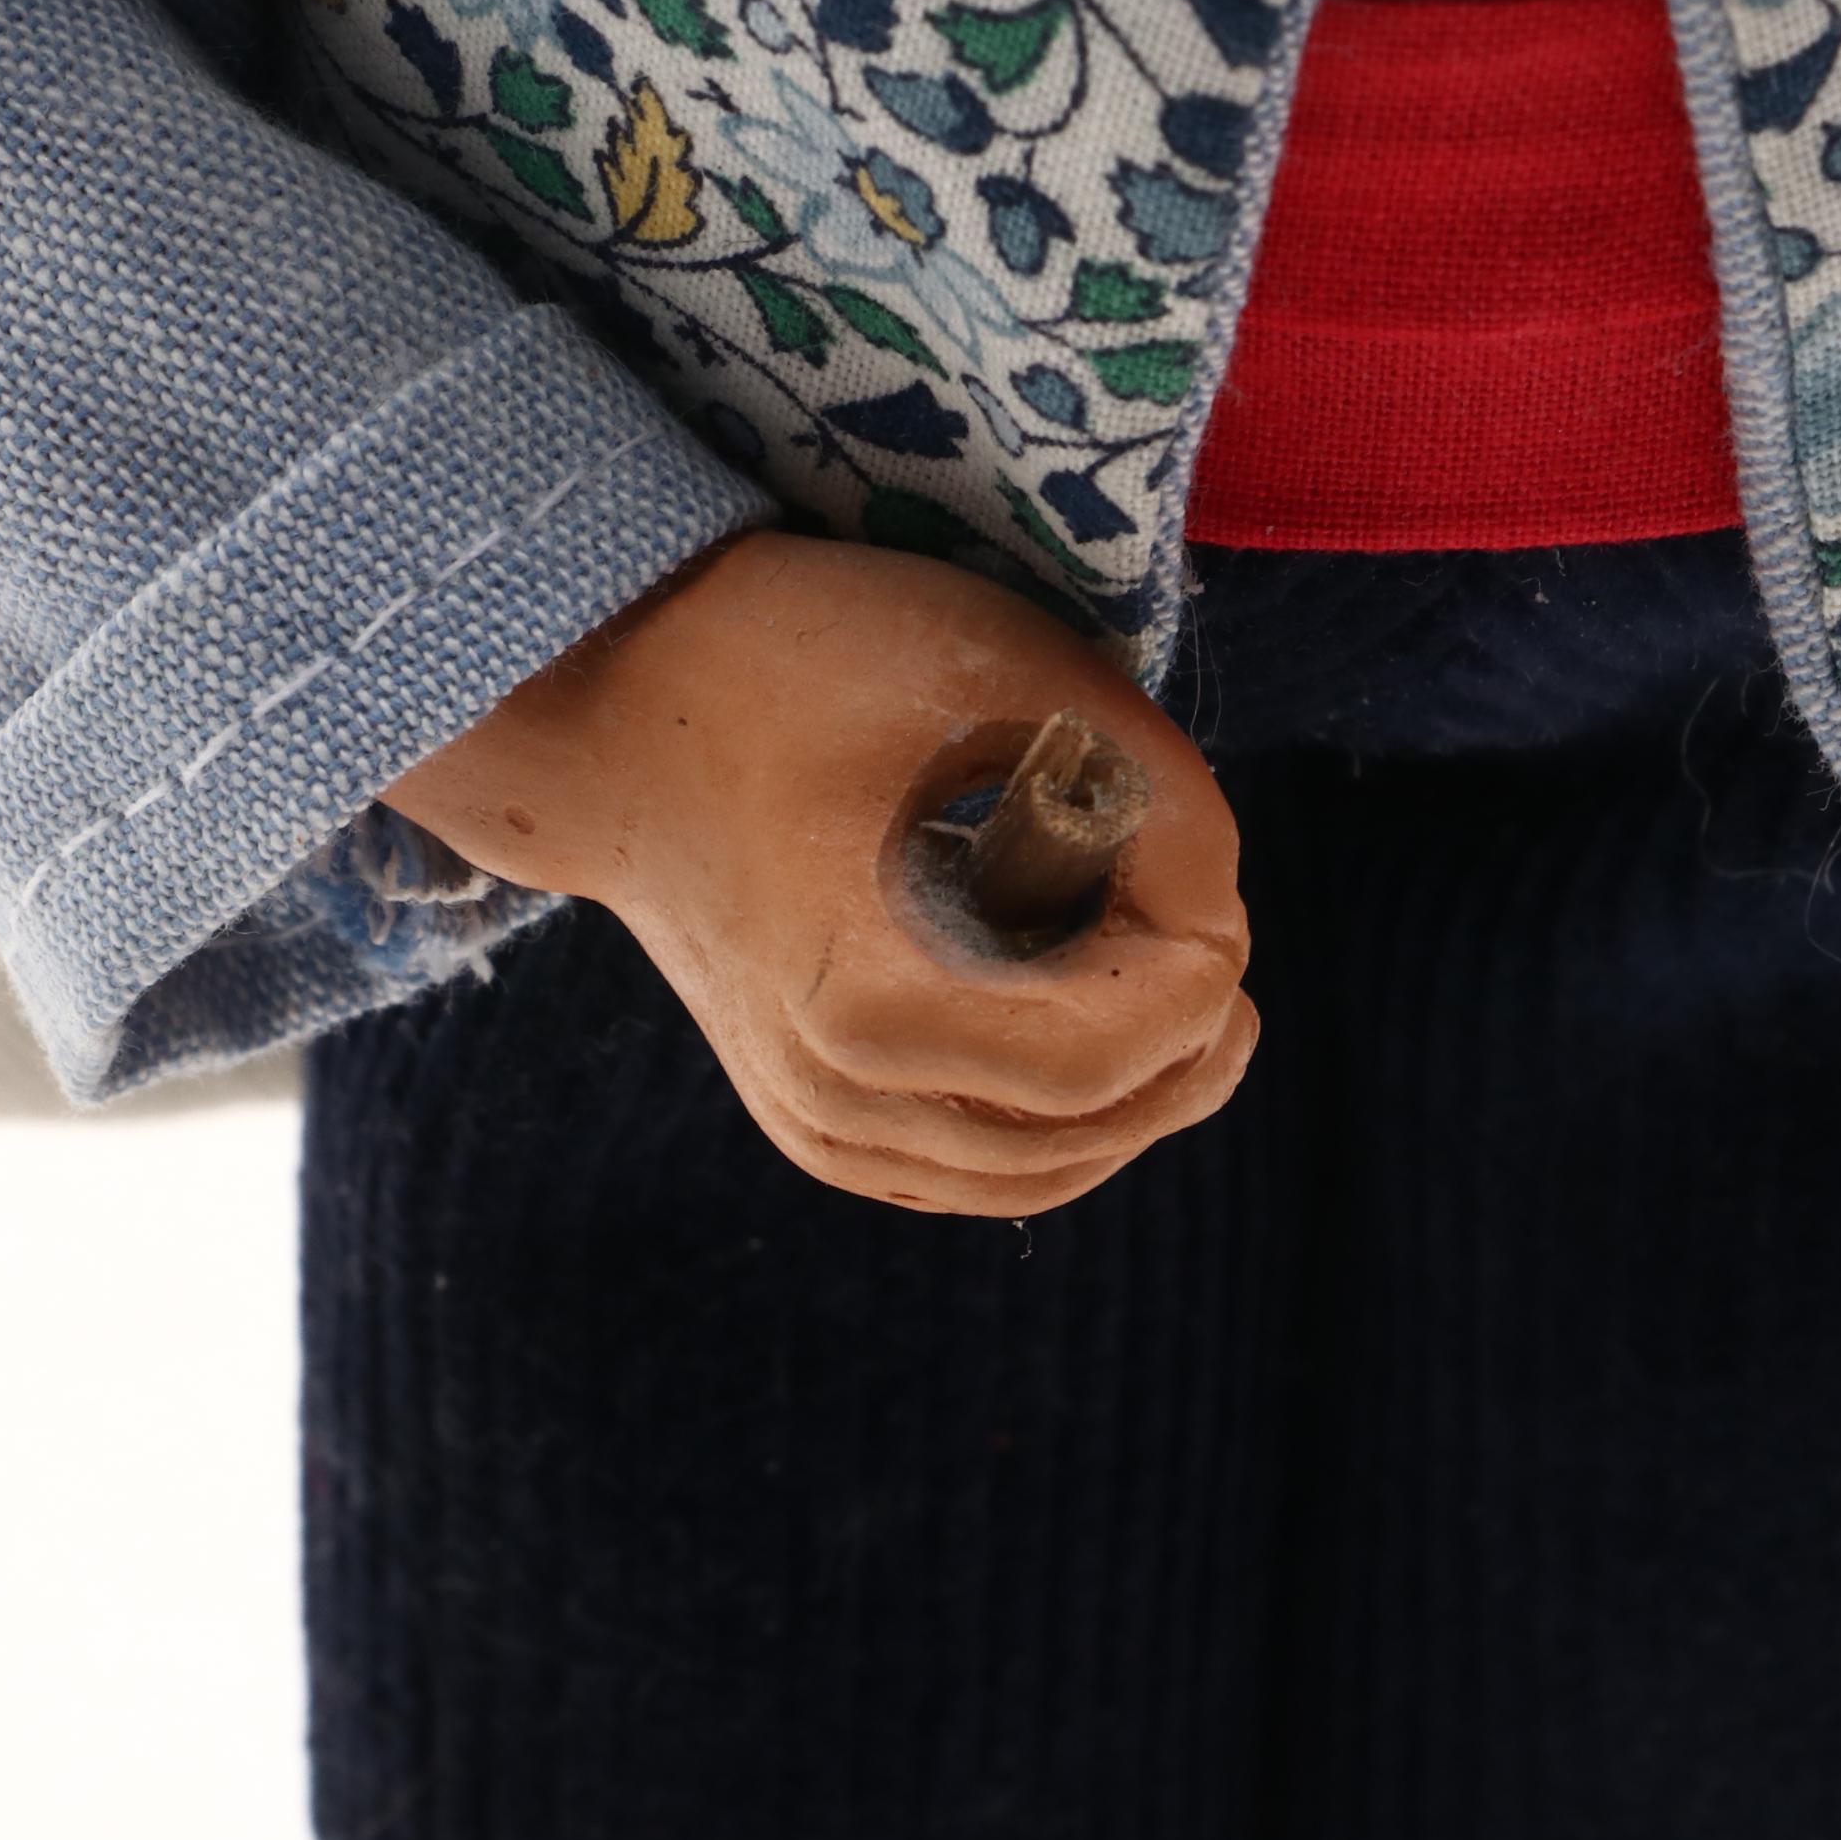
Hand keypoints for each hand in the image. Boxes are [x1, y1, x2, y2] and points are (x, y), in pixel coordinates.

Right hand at [385, 531, 1257, 1215]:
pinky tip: (1103, 1053)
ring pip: (1041, 1176)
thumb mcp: (1020, 685)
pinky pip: (979, 1173)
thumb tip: (1215, 941)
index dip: (1200, 967)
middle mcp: (840, 1097)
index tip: (1204, 876)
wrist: (624, 712)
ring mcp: (818, 1124)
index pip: (1114, 1045)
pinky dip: (1062, 1129)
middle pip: (1091, 1128)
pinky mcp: (816, 1124)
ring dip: (1136, 1099)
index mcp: (873, 1001)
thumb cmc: (817, 664)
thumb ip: (1159, 810)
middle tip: (1216, 950)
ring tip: (1184, 1005)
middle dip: (1185, 1041)